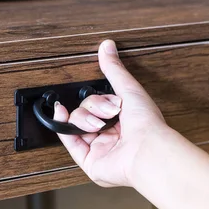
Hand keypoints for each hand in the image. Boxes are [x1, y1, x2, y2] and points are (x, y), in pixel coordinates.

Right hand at [53, 40, 166, 186]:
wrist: (146, 149)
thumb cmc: (146, 123)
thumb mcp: (128, 88)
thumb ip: (113, 69)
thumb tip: (106, 46)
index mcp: (124, 120)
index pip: (100, 103)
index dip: (99, 98)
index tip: (105, 95)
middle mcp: (111, 135)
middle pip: (86, 112)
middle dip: (93, 108)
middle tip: (110, 112)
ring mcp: (100, 149)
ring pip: (77, 124)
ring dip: (84, 118)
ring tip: (99, 124)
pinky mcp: (90, 161)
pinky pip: (70, 142)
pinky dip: (63, 127)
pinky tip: (62, 114)